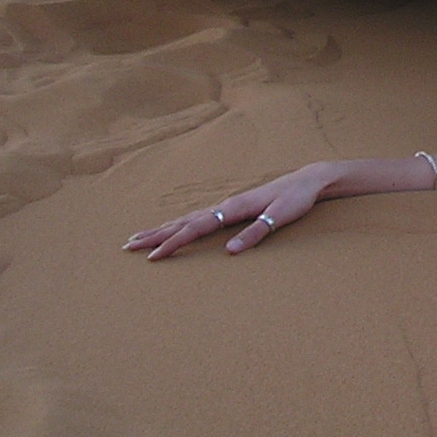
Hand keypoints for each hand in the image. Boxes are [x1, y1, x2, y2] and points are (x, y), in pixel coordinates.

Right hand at [122, 164, 330, 260]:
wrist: (309, 181)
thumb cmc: (296, 199)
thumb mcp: (281, 217)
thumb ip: (257, 233)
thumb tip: (230, 251)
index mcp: (234, 207)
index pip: (196, 227)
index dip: (174, 242)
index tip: (153, 255)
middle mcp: (226, 205)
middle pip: (183, 221)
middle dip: (155, 234)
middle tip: (128, 246)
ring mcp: (227, 206)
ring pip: (187, 219)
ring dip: (163, 228)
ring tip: (139, 237)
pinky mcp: (232, 208)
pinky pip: (199, 218)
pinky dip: (180, 225)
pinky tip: (173, 229)